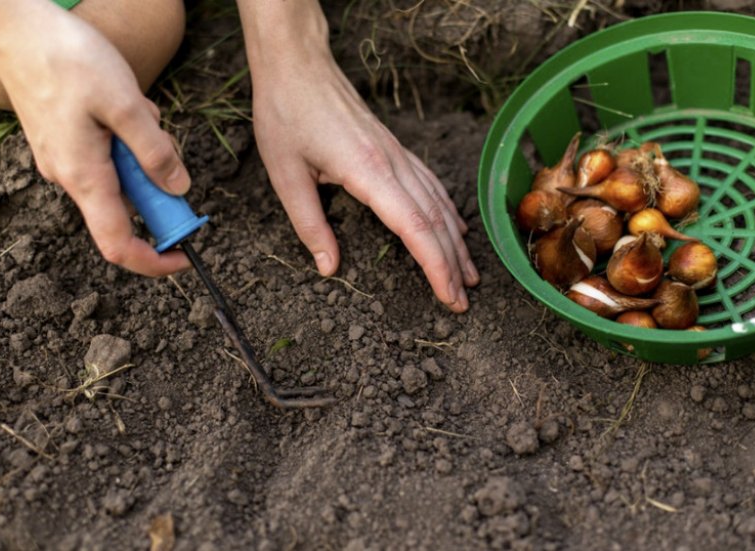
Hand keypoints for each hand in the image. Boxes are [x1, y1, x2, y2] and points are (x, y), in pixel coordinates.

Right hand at [0, 0, 190, 275]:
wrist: (16, 27)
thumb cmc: (69, 59)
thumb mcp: (126, 105)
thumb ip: (155, 152)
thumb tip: (179, 189)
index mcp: (84, 176)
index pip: (118, 244)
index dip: (154, 260)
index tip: (184, 257)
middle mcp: (69, 177)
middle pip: (126, 208)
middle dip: (155, 181)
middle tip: (161, 140)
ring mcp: (64, 160)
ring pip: (120, 176)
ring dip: (141, 151)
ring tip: (135, 108)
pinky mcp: (64, 143)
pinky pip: (106, 156)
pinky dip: (125, 138)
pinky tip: (121, 104)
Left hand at [239, 5, 478, 311]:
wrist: (297, 65)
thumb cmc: (286, 115)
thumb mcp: (286, 175)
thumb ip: (310, 225)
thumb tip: (328, 267)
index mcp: (368, 171)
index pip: (414, 227)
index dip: (435, 265)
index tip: (449, 295)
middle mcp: (392, 163)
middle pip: (434, 220)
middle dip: (451, 264)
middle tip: (462, 300)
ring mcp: (397, 153)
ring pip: (438, 202)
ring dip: (456, 241)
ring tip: (469, 274)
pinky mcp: (393, 148)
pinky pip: (431, 184)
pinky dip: (448, 211)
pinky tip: (455, 227)